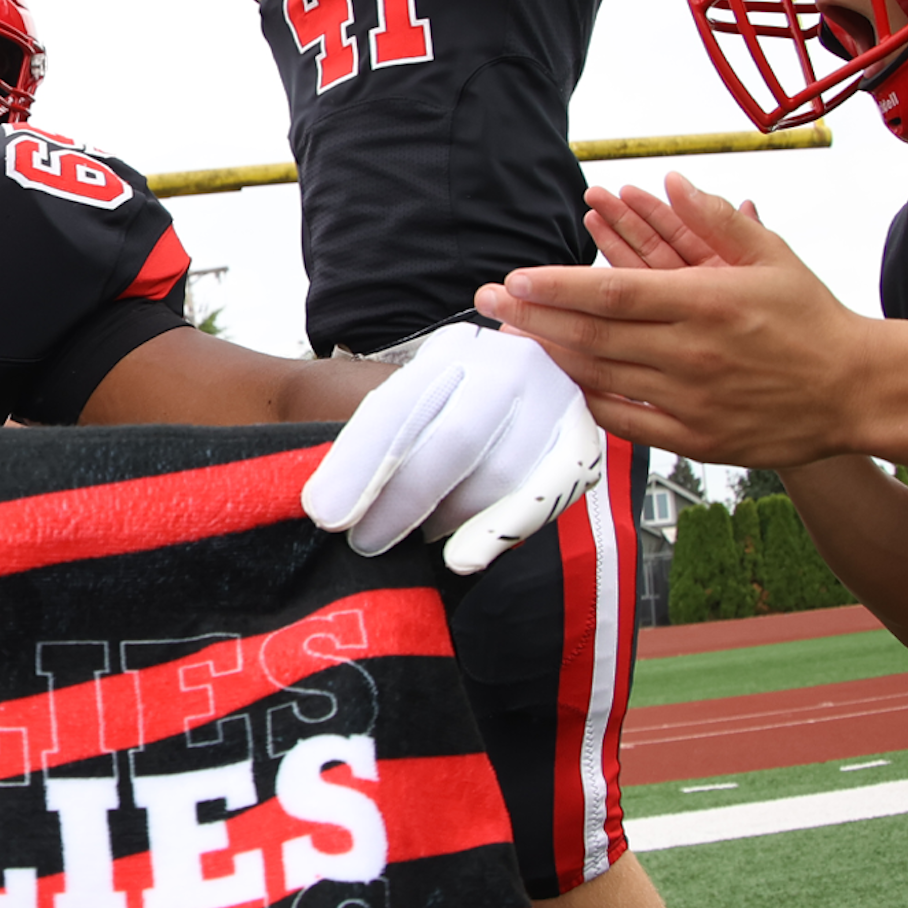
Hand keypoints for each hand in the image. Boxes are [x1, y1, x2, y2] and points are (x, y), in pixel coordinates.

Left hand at [301, 323, 604, 574]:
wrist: (515, 388)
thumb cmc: (441, 413)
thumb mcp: (403, 403)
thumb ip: (373, 442)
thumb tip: (328, 500)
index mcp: (451, 350)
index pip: (397, 408)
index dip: (359, 465)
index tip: (326, 513)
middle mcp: (508, 364)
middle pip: (452, 441)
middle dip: (403, 501)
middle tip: (366, 542)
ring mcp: (553, 398)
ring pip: (500, 473)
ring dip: (448, 519)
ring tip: (413, 540)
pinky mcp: (582, 439)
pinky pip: (548, 491)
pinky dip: (503, 528)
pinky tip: (463, 557)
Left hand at [481, 173, 872, 467]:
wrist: (856, 390)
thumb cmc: (811, 319)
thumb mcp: (770, 257)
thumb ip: (714, 220)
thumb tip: (671, 183)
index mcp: (705, 304)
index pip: (610, 292)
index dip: (554, 288)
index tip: (513, 281)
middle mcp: (691, 354)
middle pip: (591, 336)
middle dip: (531, 318)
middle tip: (488, 303)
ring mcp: (690, 401)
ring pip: (600, 377)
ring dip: (552, 354)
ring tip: (518, 334)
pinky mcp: (695, 439)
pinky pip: (625, 421)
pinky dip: (590, 398)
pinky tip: (570, 377)